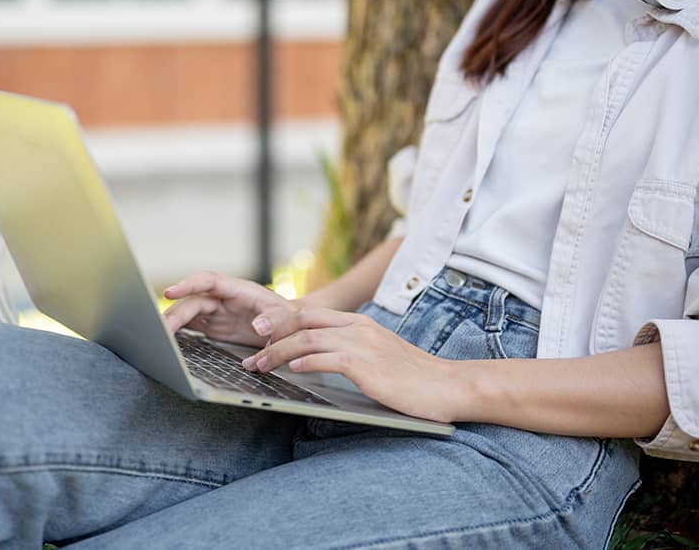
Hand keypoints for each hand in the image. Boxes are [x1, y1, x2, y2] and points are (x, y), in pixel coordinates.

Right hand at [162, 272, 293, 346]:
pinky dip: (179, 331)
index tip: (170, 292)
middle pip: (194, 301)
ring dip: (173, 322)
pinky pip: (192, 325)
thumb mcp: (289, 319)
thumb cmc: (291, 319)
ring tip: (158, 337)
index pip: (209, 281)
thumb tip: (259, 326)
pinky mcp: (215, 326)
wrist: (292, 327)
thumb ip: (276, 321)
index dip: (188, 284)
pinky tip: (168, 340)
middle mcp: (224, 298)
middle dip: (176, 314)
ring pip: (189, 312)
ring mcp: (218, 312)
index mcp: (239, 290)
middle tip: (161, 331)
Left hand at [242, 305, 460, 422]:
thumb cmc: (414, 378)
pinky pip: (327, 358)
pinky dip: (304, 361)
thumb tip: (313, 360)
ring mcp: (363, 344)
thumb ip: (349, 352)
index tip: (259, 330)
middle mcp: (358, 328)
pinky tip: (291, 369)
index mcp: (359, 323)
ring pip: (308, 338)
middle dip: (271, 328)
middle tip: (248, 340)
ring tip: (259, 364)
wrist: (449, 386)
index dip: (281, 319)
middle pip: (303, 319)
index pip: (311, 313)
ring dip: (278, 351)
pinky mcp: (367, 365)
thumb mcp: (378, 356)